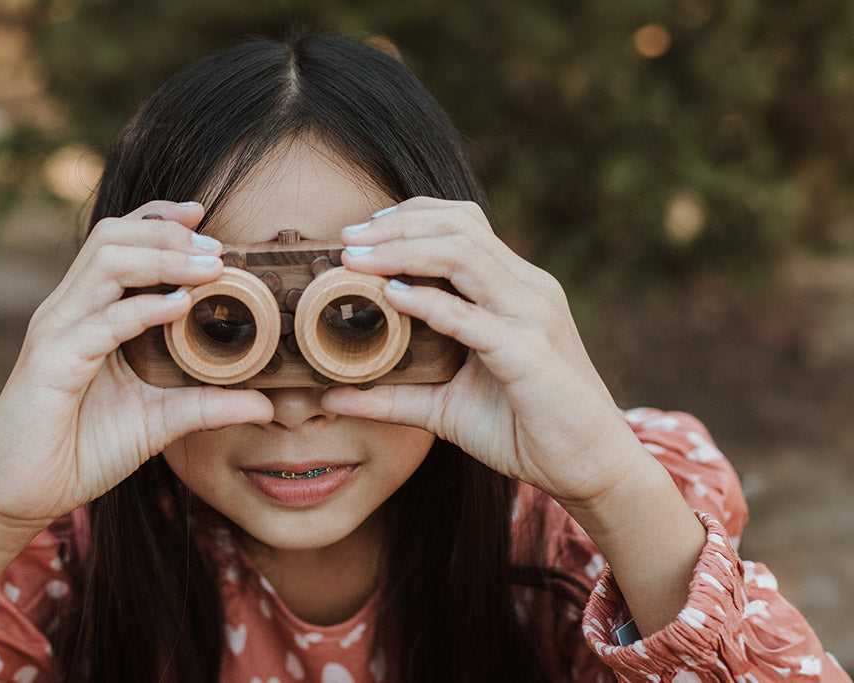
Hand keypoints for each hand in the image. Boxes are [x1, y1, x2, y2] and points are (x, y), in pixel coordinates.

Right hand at [0, 201, 272, 538]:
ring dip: (162, 258)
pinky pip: (100, 321)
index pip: (119, 241)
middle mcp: (69, 311)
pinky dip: (143, 308)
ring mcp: (57, 332)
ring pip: (105, 264)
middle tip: (217, 246)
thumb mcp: (159, 422)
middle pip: (113, 237)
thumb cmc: (80, 450)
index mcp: (89, 312)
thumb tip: (266, 402)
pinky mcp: (51, 363)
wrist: (19, 494)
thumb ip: (208, 405)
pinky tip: (180, 306)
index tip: (205, 217)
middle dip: (167, 232)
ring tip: (209, 267)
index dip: (159, 220)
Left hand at [322, 197, 647, 508]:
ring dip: (403, 251)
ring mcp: (533, 315)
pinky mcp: (530, 352)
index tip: (361, 232)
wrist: (590, 468)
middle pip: (458, 227)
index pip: (463, 225)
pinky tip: (392, 297)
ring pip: (463, 256)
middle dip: (396, 226)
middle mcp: (528, 289)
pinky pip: (472, 317)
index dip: (410, 216)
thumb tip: (332, 395)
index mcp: (515, 288)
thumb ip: (394, 395)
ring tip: (356, 260)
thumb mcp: (446, 408)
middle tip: (345, 240)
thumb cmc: (526, 430)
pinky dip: (429, 302)